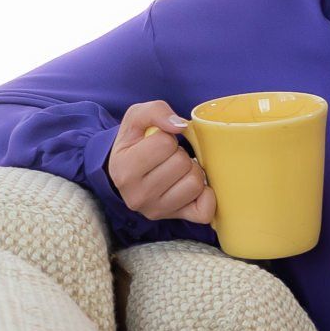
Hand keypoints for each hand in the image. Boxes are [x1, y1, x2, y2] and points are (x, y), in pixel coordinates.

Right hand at [106, 101, 216, 225]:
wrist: (127, 173)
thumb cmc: (134, 143)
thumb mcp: (136, 119)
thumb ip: (155, 111)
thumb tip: (180, 126)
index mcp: (124, 170)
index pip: (164, 142)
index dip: (166, 137)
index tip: (156, 144)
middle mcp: (137, 196)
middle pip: (182, 163)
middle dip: (179, 154)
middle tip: (168, 158)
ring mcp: (157, 211)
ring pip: (195, 183)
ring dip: (192, 171)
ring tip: (177, 171)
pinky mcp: (176, 219)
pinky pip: (205, 210)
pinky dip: (206, 195)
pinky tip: (191, 187)